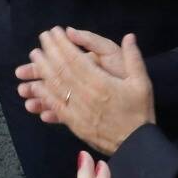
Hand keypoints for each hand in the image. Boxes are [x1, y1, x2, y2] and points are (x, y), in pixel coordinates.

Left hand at [20, 28, 153, 153]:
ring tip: (34, 56)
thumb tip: (129, 36)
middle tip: (42, 37)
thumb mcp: (142, 82)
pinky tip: (37, 87)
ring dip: (42, 70)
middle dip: (50, 51)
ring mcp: (78, 111)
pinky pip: (56, 106)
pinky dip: (45, 95)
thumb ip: (134, 58)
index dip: (63, 44)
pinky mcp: (75, 124)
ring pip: (56, 87)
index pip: (75, 59)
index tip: (55, 31)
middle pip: (62, 70)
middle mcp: (86, 95)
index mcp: (101, 83)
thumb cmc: (139, 112)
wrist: (136, 145)